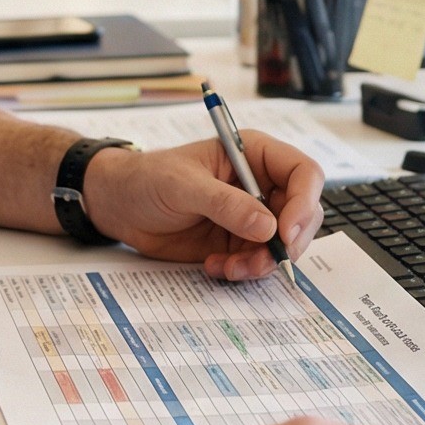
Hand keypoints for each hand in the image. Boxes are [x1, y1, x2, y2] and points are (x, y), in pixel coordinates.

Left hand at [81, 131, 322, 279]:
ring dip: (262, 262)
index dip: (304, 203)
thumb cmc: (147, 179)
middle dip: (287, 243)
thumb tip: (268, 226)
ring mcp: (251, 215)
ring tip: (229, 267)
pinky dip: (243, 270)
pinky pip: (258, 261)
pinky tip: (215, 266)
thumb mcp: (183, 186)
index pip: (303, 173)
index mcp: (254, 154)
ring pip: (284, 244)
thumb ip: (225, 204)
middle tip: (261, 261)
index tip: (285, 233)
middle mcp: (260, 184)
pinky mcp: (238, 241)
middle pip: (303, 214)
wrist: (120, 206)